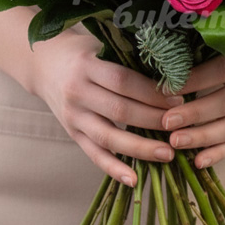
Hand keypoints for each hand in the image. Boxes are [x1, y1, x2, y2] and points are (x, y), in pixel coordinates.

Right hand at [31, 31, 180, 185]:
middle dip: (153, 120)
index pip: (124, 81)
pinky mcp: (72, 134)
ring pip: (108, 137)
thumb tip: (173, 70)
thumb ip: (129, 57)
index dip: (151, 92)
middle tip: (180, 126)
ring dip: (140, 148)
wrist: (44, 65)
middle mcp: (77, 92)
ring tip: (167, 154)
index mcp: (87, 66)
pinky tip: (134, 179)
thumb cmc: (84, 52)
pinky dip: (113, 168)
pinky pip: (93, 154)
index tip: (179, 97)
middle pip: (119, 110)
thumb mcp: (102, 45)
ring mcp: (73, 116)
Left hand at [161, 56, 224, 169]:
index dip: (193, 81)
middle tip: (165, 121)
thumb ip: (206, 48)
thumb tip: (168, 56)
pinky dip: (217, 154)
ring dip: (201, 137)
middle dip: (193, 114)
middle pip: (224, 103)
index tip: (165, 88)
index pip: (220, 71)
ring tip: (175, 142)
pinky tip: (197, 161)